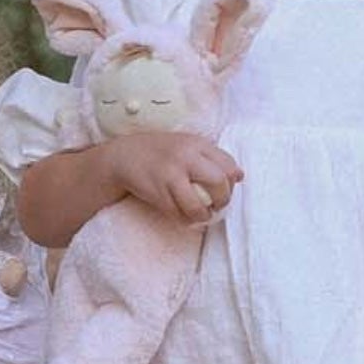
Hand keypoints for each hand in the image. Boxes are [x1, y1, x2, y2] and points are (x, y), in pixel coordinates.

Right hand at [106, 132, 242, 224]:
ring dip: (204, 215)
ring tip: (202, 214)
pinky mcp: (157, 193)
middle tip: (218, 204)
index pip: (228, 164)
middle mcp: (185, 157)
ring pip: (198, 205)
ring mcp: (170, 175)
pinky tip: (185, 216)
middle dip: (223, 199)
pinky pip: (178, 214)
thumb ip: (211, 157)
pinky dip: (186, 220)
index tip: (226, 188)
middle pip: (218, 182)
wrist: (124, 156)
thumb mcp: (187, 145)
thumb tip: (240, 175)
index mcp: (196, 143)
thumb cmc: (160, 152)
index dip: (232, 181)